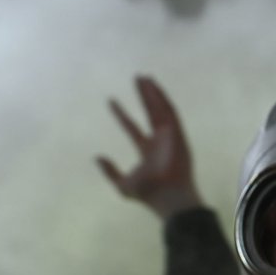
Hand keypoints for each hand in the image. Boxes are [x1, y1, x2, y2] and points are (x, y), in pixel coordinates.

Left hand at [96, 76, 203, 219]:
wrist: (168, 197)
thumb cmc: (148, 194)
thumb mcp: (122, 185)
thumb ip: (110, 171)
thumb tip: (98, 158)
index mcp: (147, 152)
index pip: (132, 128)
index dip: (121, 115)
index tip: (110, 101)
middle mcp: (159, 142)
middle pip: (149, 114)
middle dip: (143, 97)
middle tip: (136, 80)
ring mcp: (170, 137)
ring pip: (160, 109)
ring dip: (152, 93)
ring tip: (143, 77)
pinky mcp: (178, 134)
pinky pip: (170, 111)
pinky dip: (162, 98)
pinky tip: (153, 86)